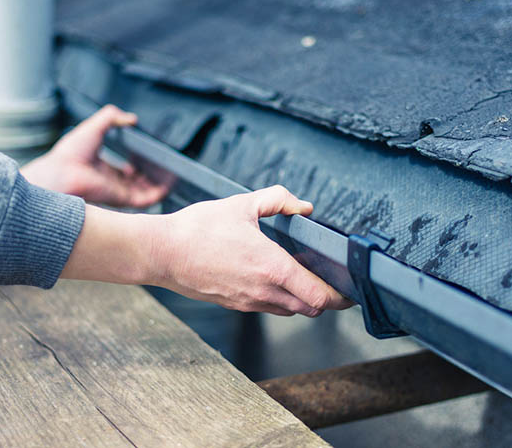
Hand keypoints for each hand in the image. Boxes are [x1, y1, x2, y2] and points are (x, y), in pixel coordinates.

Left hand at [20, 105, 168, 207]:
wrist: (62, 172)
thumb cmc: (71, 152)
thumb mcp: (95, 126)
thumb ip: (112, 117)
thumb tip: (131, 118)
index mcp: (102, 168)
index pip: (124, 171)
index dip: (138, 165)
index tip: (150, 158)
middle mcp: (111, 182)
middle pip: (136, 183)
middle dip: (151, 177)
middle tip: (165, 168)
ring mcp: (117, 192)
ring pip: (144, 192)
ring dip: (159, 185)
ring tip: (173, 175)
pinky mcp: (122, 199)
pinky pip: (146, 200)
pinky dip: (159, 193)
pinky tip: (168, 184)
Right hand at [64, 185, 353, 316]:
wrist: (161, 253)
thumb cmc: (198, 229)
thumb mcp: (241, 204)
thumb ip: (278, 200)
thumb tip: (303, 206)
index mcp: (271, 266)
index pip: (318, 296)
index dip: (339, 295)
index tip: (349, 288)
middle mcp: (263, 290)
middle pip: (310, 308)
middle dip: (325, 298)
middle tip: (332, 281)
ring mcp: (248, 301)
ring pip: (290, 311)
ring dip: (302, 299)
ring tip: (305, 279)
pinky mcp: (234, 305)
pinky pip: (268, 308)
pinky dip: (280, 299)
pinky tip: (274, 279)